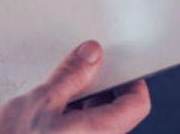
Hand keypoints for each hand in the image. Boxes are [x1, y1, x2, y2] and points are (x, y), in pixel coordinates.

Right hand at [0, 41, 150, 133]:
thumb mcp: (41, 100)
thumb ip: (71, 76)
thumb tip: (92, 54)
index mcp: (101, 133)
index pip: (137, 104)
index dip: (132, 79)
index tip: (121, 62)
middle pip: (116, 111)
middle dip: (100, 87)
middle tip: (83, 67)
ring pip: (96, 121)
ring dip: (83, 102)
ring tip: (59, 87)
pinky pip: (80, 131)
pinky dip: (71, 116)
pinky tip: (49, 108)